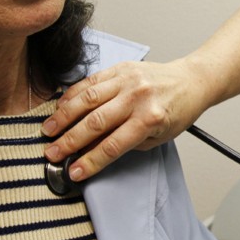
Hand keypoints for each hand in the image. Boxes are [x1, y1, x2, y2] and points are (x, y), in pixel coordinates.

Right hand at [43, 60, 208, 180]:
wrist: (191, 81)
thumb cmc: (177, 111)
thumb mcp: (157, 137)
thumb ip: (125, 144)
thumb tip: (92, 150)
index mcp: (150, 119)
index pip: (113, 145)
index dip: (90, 161)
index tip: (73, 171)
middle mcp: (137, 97)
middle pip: (95, 123)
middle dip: (70, 141)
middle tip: (52, 153)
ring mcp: (128, 80)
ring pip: (88, 99)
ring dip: (64, 116)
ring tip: (48, 130)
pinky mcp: (120, 68)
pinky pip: (91, 81)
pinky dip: (72, 94)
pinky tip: (60, 106)